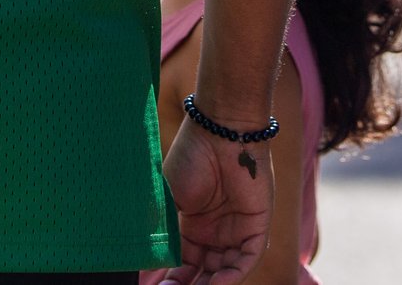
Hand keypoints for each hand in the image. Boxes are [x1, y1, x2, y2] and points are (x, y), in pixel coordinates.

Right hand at [163, 115, 273, 284]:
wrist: (219, 131)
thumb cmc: (190, 158)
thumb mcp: (169, 201)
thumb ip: (162, 232)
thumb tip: (143, 263)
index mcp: (194, 227)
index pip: (185, 264)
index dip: (173, 279)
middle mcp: (217, 232)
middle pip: (205, 273)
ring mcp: (237, 230)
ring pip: (226, 271)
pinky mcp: (257, 225)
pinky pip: (247, 258)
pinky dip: (233, 276)